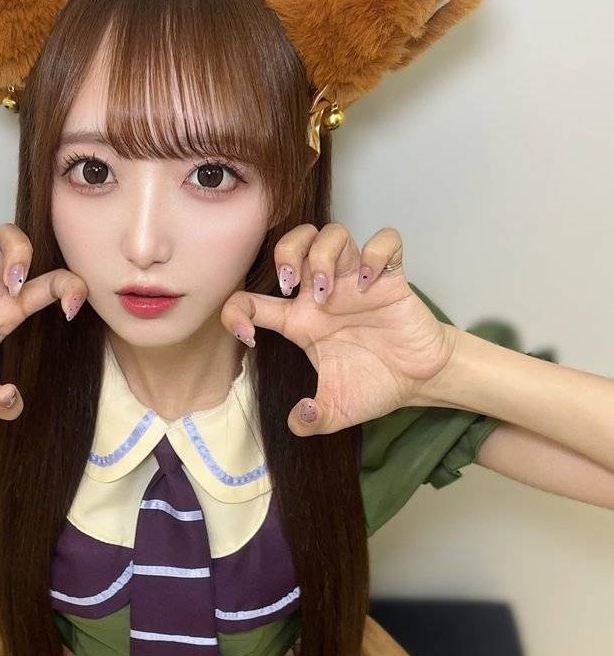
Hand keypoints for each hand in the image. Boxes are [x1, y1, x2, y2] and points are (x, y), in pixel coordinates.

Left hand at [220, 223, 455, 434]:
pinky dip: (375, 253)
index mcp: (300, 321)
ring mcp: (356, 281)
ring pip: (332, 233)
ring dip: (322, 256)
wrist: (418, 380)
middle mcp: (323, 293)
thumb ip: (312, 419)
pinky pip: (385, 241)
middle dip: (285, 254)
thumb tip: (298, 422)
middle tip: (291, 286)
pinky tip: (370, 282)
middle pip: (293, 242)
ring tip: (328, 291)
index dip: (237, 311)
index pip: (252, 299)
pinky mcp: (390, 278)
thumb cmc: (374, 385)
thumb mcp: (335, 411)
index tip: (249, 335)